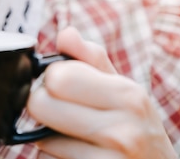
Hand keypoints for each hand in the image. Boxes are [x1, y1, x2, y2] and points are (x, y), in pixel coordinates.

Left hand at [28, 27, 176, 158]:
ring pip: (40, 138)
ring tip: (77, 140)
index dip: (53, 79)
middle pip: (40, 104)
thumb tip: (66, 33)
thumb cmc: (140, 131)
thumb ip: (92, 60)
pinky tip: (77, 157)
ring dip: (49, 138)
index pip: (57, 76)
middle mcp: (123, 130)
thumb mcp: (126, 92)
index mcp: (129, 96)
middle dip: (45, 107)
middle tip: (65, 115)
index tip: (67, 89)